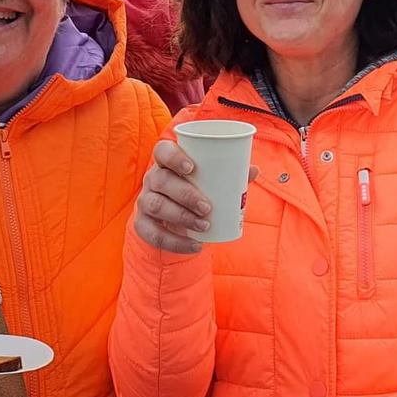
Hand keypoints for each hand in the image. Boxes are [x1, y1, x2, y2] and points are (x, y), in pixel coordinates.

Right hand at [133, 140, 259, 253]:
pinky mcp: (142, 223)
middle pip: (161, 180)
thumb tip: (254, 170)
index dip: (174, 157)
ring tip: (205, 225)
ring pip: (155, 205)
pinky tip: (195, 246)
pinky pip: (152, 233)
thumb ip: (230, 174)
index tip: (192, 168)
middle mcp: (152, 179)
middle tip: (207, 207)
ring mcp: (145, 200)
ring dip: (181, 217)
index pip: (162, 151)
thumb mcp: (211, 181)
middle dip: (185, 194)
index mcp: (166, 162)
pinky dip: (174, 242)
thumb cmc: (196, 190)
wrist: (175, 218)